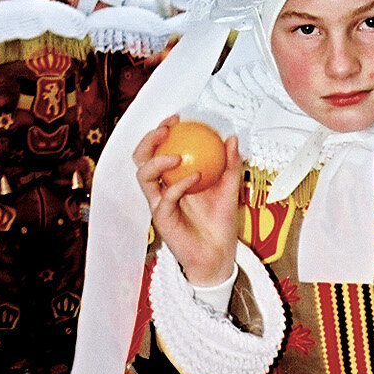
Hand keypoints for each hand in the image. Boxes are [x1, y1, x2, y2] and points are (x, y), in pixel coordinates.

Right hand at [135, 128, 242, 289]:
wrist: (219, 253)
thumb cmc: (220, 222)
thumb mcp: (230, 186)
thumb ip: (230, 163)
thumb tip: (231, 138)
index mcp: (173, 177)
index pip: (159, 149)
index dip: (162, 131)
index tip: (177, 119)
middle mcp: (161, 188)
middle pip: (141, 158)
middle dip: (148, 140)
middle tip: (165, 130)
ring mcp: (158, 203)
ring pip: (143, 176)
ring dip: (157, 161)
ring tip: (176, 155)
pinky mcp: (162, 218)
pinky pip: (165, 197)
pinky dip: (179, 184)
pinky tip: (194, 177)